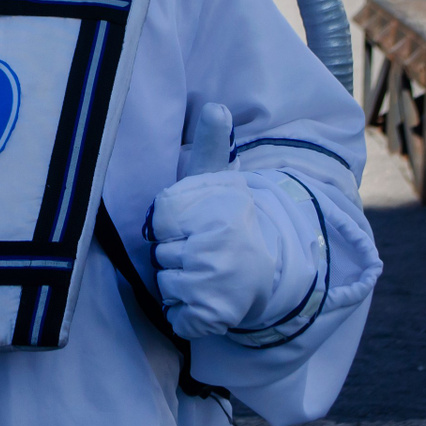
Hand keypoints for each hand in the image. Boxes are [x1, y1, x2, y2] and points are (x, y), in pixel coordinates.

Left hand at [148, 104, 278, 340]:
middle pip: (160, 256)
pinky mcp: (210, 318)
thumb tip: (215, 107)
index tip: (194, 225)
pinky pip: (175, 315)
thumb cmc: (227, 220)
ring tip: (204, 273)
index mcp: (218, 218)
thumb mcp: (218, 181)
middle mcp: (216, 252)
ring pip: (165, 285)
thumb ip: (211, 145)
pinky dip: (182, 313)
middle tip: (202, 250)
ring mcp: (213, 287)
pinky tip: (203, 300)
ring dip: (176, 283)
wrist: (264, 269)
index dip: (170, 226)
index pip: (161, 224)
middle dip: (174, 254)